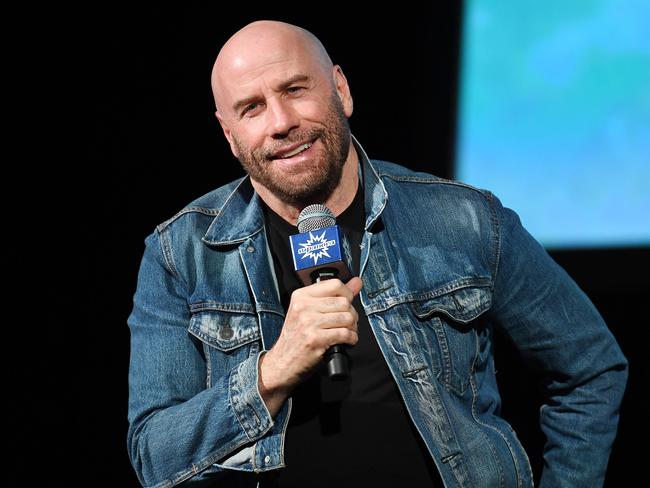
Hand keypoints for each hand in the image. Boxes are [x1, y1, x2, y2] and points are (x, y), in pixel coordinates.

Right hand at [258, 277, 362, 415]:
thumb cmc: (297, 337)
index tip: (348, 303)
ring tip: (346, 333)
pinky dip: (351, 339)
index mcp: (301, 296)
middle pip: (344, 302)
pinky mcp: (315, 339)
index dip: (348, 294)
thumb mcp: (309, 311)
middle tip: (347, 324)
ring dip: (352, 328)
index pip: (335, 284)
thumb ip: (333, 295)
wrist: (282, 362)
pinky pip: (345, 333)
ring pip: (347, 318)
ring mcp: (309, 323)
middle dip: (352, 315)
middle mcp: (303, 306)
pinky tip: (346, 341)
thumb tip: (356, 282)